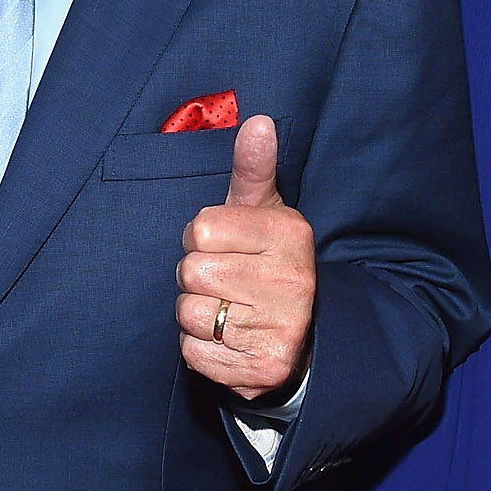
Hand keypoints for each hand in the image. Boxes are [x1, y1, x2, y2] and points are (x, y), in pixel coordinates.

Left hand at [176, 116, 315, 400]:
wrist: (301, 337)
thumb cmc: (265, 262)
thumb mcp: (262, 212)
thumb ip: (253, 169)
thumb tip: (258, 121)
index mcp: (289, 235)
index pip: (199, 231)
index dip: (201, 240)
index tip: (226, 248)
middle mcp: (292, 281)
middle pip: (191, 272)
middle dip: (198, 279)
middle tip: (228, 284)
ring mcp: (281, 328)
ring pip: (190, 314)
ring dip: (198, 316)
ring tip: (230, 312)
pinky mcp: (263, 370)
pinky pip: (194, 353)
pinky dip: (202, 350)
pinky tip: (229, 341)